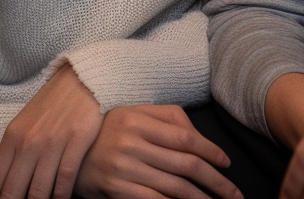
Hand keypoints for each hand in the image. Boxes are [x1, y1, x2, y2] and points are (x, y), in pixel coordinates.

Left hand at [0, 62, 103, 198]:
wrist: (83, 77)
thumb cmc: (54, 103)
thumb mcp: (26, 122)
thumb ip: (15, 151)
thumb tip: (6, 183)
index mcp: (13, 136)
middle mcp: (29, 141)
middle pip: (13, 192)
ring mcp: (53, 142)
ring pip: (38, 191)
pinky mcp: (76, 141)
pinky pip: (64, 180)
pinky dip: (60, 197)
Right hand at [76, 105, 242, 198]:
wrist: (69, 152)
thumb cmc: (110, 130)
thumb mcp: (135, 113)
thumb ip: (168, 118)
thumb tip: (199, 137)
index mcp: (138, 118)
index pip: (185, 136)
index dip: (210, 151)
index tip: (227, 163)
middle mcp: (131, 142)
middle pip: (184, 164)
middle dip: (215, 181)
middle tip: (234, 194)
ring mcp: (123, 168)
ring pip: (173, 187)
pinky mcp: (116, 190)